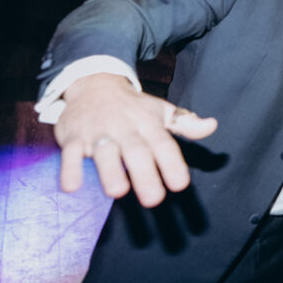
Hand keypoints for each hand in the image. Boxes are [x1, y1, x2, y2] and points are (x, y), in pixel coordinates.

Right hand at [54, 73, 218, 206]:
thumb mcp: (161, 111)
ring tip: (117, 192)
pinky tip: (72, 186)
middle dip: (144, 175)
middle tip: (153, 200)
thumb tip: (212, 126)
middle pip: (136, 151)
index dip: (172, 164)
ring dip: (109, 171)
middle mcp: (125, 128)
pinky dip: (69, 168)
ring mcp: (98, 132)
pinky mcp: (73, 136)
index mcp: (148, 124)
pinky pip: (69, 153)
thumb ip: (186, 123)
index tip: (180, 184)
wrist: (94, 82)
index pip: (163, 144)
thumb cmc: (133, 107)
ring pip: (104, 152)